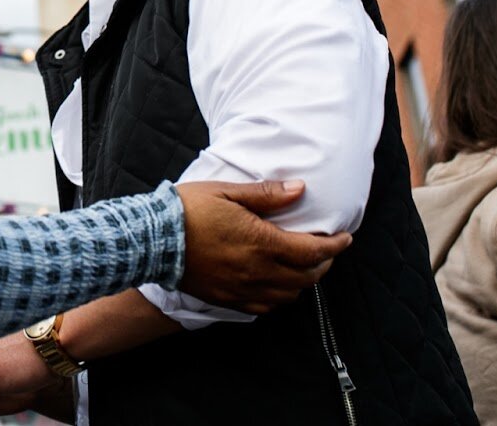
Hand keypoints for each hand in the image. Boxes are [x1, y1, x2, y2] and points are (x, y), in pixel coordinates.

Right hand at [175, 179, 350, 312]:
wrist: (152, 240)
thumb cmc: (188, 210)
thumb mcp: (227, 192)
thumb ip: (266, 194)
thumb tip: (299, 190)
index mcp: (261, 242)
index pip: (313, 251)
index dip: (335, 246)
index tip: (345, 238)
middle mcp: (258, 271)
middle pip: (307, 277)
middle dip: (324, 264)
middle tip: (326, 250)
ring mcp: (243, 289)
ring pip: (289, 295)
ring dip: (303, 281)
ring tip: (303, 266)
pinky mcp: (228, 299)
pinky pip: (265, 307)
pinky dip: (279, 296)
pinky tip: (276, 284)